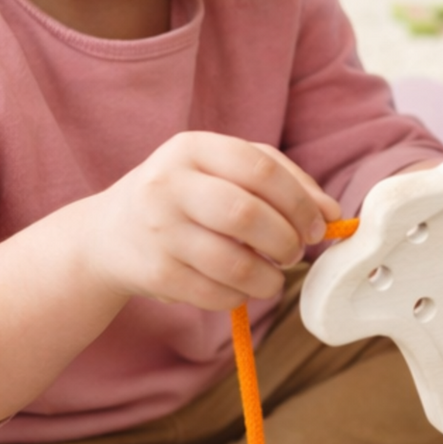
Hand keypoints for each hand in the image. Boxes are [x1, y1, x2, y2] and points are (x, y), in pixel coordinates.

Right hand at [85, 132, 339, 310]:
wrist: (109, 234)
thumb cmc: (186, 196)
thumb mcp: (224, 171)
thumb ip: (282, 181)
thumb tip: (333, 214)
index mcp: (193, 147)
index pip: (261, 168)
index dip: (300, 201)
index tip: (319, 225)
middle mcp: (169, 184)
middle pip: (247, 215)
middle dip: (286, 240)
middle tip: (295, 252)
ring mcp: (159, 230)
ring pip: (234, 263)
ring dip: (269, 278)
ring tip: (273, 276)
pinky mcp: (155, 274)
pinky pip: (215, 293)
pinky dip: (241, 296)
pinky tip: (242, 287)